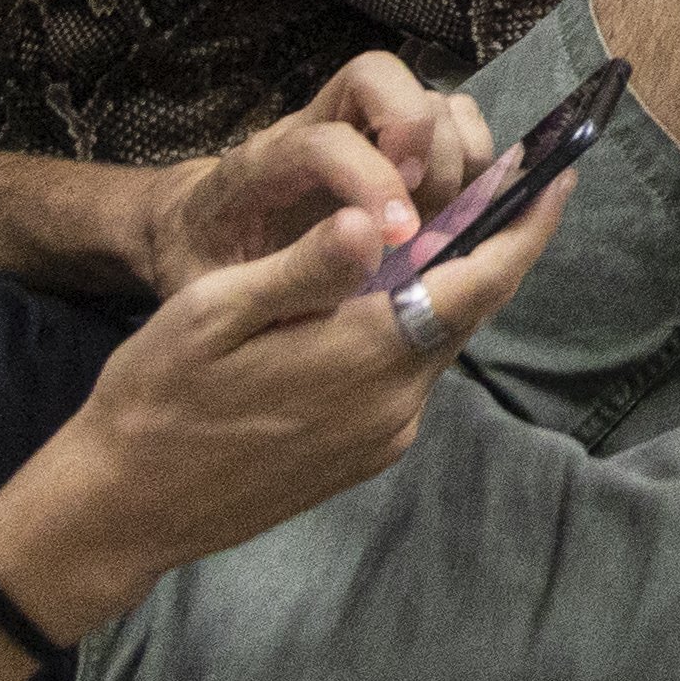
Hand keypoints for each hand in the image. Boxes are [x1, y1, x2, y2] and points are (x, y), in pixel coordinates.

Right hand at [16, 174, 570, 602]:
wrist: (120, 510)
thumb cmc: (154, 398)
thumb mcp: (213, 313)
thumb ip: (304, 268)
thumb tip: (377, 219)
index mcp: (364, 356)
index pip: (480, 282)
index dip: (528, 225)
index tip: (559, 171)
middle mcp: (393, 403)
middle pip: (470, 309)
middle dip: (494, 244)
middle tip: (504, 178)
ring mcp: (383, 436)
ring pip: (438, 341)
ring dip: (449, 285)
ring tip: (442, 224)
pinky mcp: (365, 455)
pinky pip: (408, 377)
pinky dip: (413, 328)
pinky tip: (384, 296)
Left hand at [133, 53, 496, 296]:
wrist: (190, 236)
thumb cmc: (201, 264)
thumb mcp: (213, 289)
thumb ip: (285, 270)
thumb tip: (367, 245)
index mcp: (261, 162)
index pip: (324, 139)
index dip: (371, 180)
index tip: (398, 238)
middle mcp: (315, 125)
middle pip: (381, 79)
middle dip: (420, 147)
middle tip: (426, 222)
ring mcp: (361, 129)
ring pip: (428, 97)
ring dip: (456, 155)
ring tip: (449, 223)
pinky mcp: (393, 147)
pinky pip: (455, 123)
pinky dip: (476, 161)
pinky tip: (463, 217)